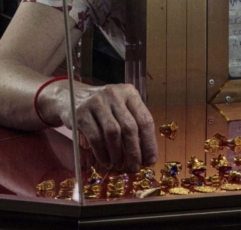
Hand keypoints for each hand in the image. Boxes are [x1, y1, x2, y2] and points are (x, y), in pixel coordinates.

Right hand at [38, 81, 157, 172]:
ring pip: (113, 133)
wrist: (69, 96)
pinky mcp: (81, 112)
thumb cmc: (102, 107)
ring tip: (119, 166)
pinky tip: (106, 162)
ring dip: (118, 154)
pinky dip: (102, 153)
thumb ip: (133, 123)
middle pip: (129, 127)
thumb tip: (145, 154)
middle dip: (134, 151)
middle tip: (135, 167)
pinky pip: (95, 137)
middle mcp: (115, 94)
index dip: (149, 142)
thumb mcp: (120, 107)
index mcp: (129, 93)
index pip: (145, 118)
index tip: (150, 160)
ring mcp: (97, 102)